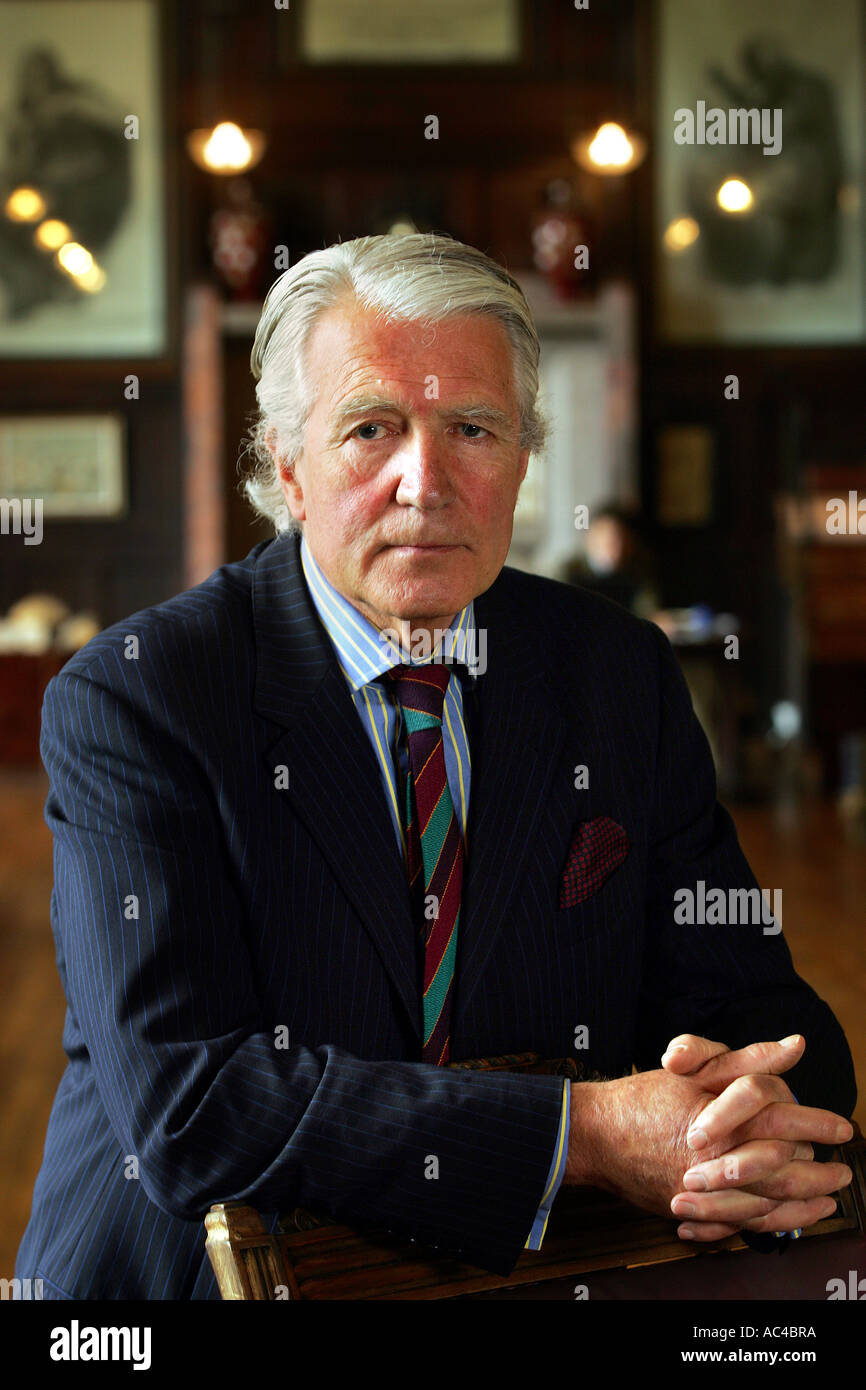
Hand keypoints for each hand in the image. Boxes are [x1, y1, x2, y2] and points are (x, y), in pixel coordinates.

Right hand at [562, 1041, 852, 1241]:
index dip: (817, 1122)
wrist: (595, 1134)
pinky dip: (771, 1223)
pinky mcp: (694, 1210)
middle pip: (784, 1167)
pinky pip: (743, 1224)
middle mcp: (718, 1156)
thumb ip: (750, 1058)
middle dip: (820, 1172)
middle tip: (844, 1171)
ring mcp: (706, 1188)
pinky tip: (788, 1220)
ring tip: (828, 1199)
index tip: (842, 1128)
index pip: (784, 1118)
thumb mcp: (698, 1068)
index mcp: (724, 1116)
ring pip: (769, 1201)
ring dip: (805, 1202)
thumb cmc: (644, 1097)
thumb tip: (795, 1046)